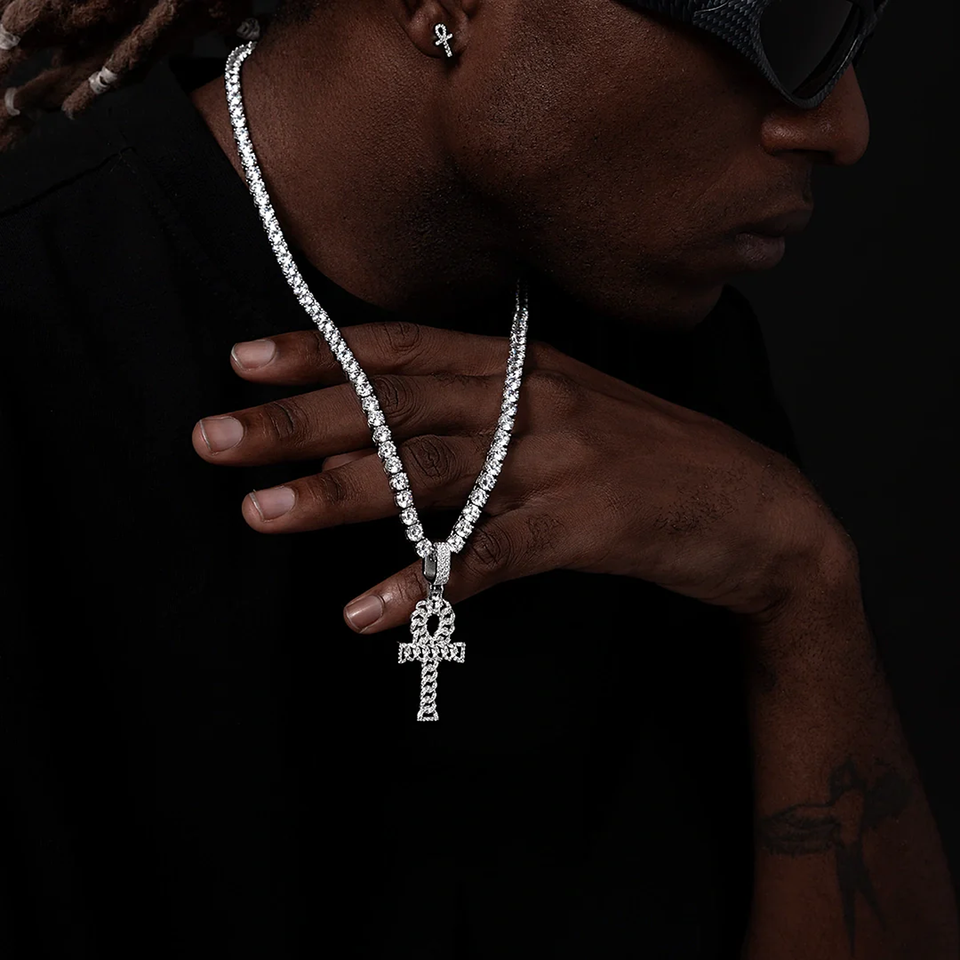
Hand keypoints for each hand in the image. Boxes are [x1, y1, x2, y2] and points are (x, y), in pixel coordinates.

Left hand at [191, 321, 849, 633]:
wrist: (759, 511)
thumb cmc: (653, 462)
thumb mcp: (569, 414)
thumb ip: (495, 408)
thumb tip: (406, 422)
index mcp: (524, 367)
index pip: (404, 349)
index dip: (322, 351)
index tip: (243, 361)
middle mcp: (532, 401)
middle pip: (397, 405)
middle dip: (300, 420)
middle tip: (212, 438)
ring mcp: (560, 460)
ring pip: (431, 471)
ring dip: (341, 493)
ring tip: (261, 512)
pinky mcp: (587, 524)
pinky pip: (492, 554)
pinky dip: (430, 580)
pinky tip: (369, 610)